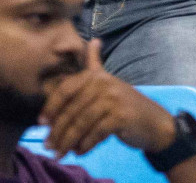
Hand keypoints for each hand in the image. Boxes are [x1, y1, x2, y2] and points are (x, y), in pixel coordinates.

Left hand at [38, 39, 177, 156]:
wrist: (154, 123)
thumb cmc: (124, 105)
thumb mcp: (109, 82)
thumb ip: (96, 64)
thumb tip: (93, 41)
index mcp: (95, 76)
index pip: (65, 90)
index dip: (51, 107)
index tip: (41, 124)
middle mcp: (102, 84)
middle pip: (72, 109)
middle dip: (57, 130)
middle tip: (47, 146)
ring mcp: (112, 99)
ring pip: (81, 123)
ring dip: (68, 141)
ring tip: (60, 153)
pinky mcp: (120, 116)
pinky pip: (96, 133)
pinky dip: (86, 144)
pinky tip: (79, 152)